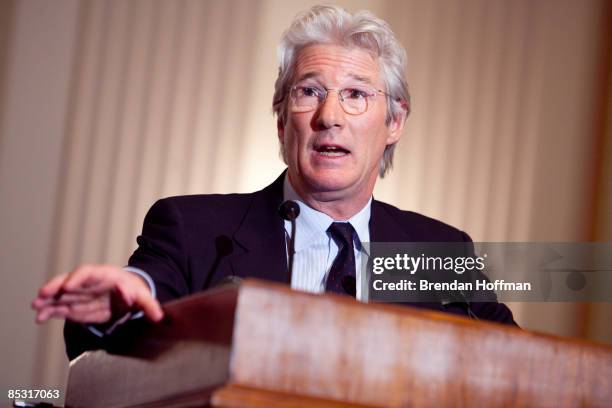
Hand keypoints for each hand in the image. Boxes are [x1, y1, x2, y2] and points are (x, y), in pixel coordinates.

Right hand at [32, 265, 163, 323]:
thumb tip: (157, 315)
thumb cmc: (135, 293)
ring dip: (47, 299)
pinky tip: (40, 318)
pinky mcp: (74, 305)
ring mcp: (79, 293)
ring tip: (36, 306)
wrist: (127, 296)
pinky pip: (58, 306)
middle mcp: (88, 282)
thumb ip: (149, 305)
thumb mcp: (144, 297)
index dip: (77, 278)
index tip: (68, 286)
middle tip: (43, 294)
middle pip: (68, 280)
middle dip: (56, 286)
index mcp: (104, 275)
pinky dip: (49, 311)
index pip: (88, 272)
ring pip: (60, 293)